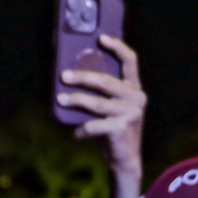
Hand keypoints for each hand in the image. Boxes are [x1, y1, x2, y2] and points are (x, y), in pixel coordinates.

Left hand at [58, 35, 144, 196]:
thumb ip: (100, 93)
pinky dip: (83, 129)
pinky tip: (76, 134)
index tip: (101, 37)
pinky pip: (95, 125)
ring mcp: (131, 113)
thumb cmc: (111, 130)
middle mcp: (136, 98)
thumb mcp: (109, 108)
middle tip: (63, 76)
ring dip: (76, 100)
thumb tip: (70, 77)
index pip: (130, 61)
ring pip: (97, 103)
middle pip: (106, 81)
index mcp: (134, 88)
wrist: (124, 160)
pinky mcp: (123, 128)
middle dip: (82, 77)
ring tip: (61, 99)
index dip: (117, 46)